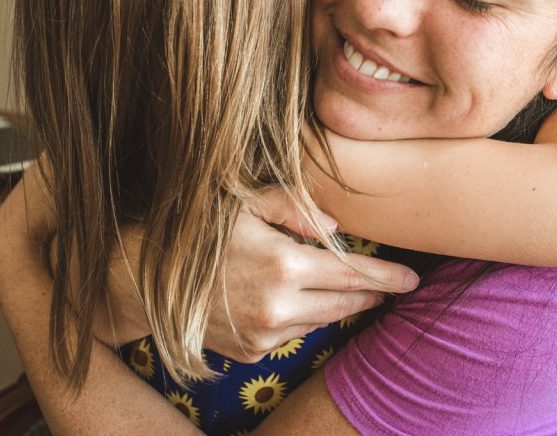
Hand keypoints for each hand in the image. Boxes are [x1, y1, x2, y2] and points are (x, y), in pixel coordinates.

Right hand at [206, 192, 418, 362]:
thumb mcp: (243, 201)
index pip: (351, 274)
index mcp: (283, 265)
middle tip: (393, 286)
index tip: (412, 280)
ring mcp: (264, 335)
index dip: (386, 277)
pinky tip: (291, 300)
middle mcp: (278, 307)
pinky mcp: (250, 353)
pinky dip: (300, 317)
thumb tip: (336, 225)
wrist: (144, 280)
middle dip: (371, 295)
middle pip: (343, 304)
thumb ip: (293, 206)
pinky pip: (291, 334)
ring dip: (337, 306)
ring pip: (320, 322)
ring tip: (351, 291)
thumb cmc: (197, 231)